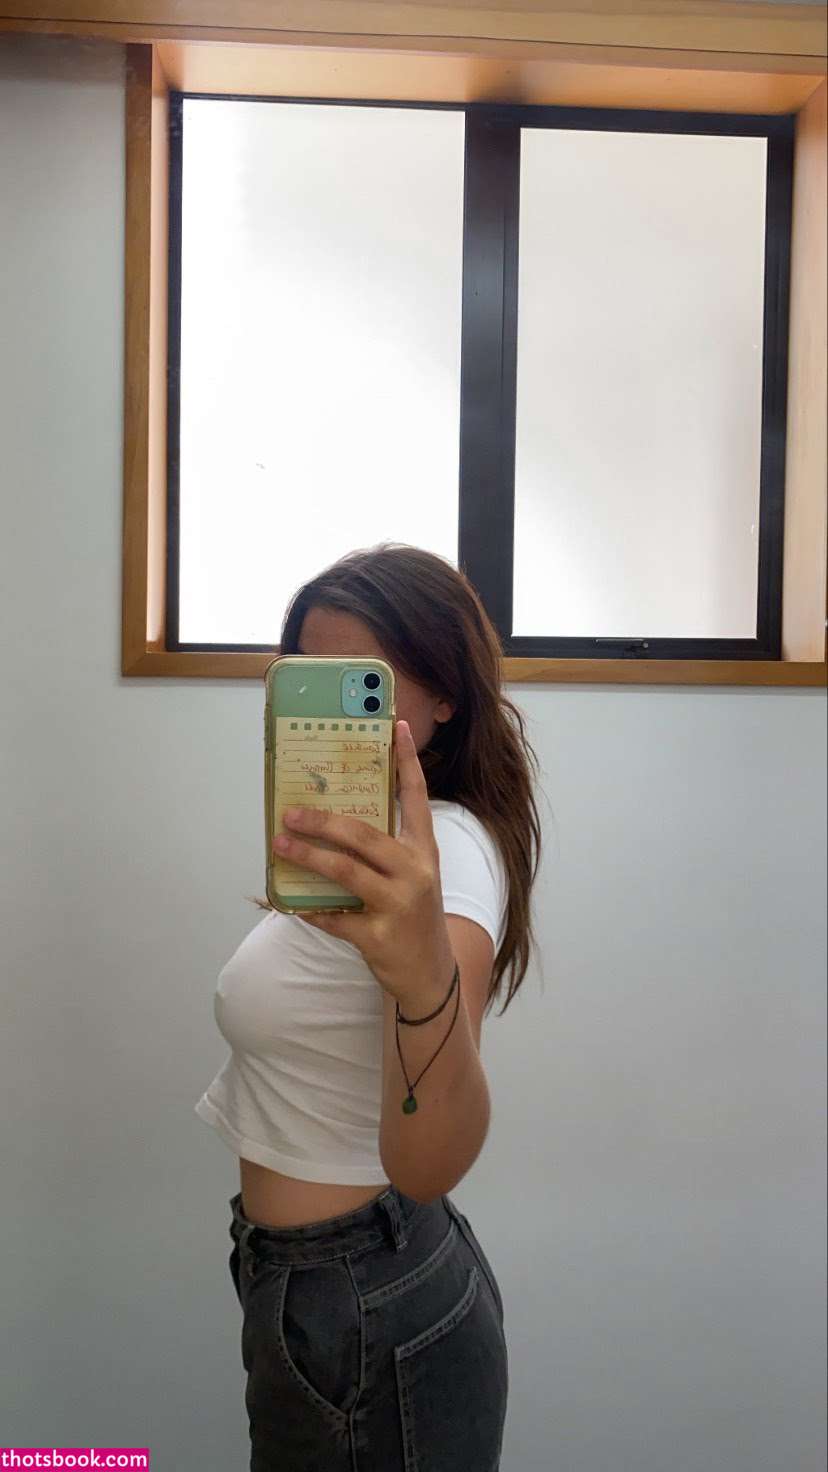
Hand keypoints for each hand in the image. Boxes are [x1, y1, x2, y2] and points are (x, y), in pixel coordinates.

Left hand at [272, 720, 455, 1011]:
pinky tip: (293, 902)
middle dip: (322, 820)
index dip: (407, 762)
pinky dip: (311, 908)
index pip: (416, 798)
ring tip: (280, 842)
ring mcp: (399, 905)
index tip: (397, 727)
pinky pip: (334, 917)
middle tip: (291, 811)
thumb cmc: (412, 915)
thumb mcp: (411, 877)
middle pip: (364, 835)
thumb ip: (384, 849)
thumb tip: (331, 819)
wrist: (430, 975)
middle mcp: (416, 872)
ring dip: (307, 855)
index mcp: (423, 851)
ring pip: (345, 871)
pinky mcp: (380, 936)